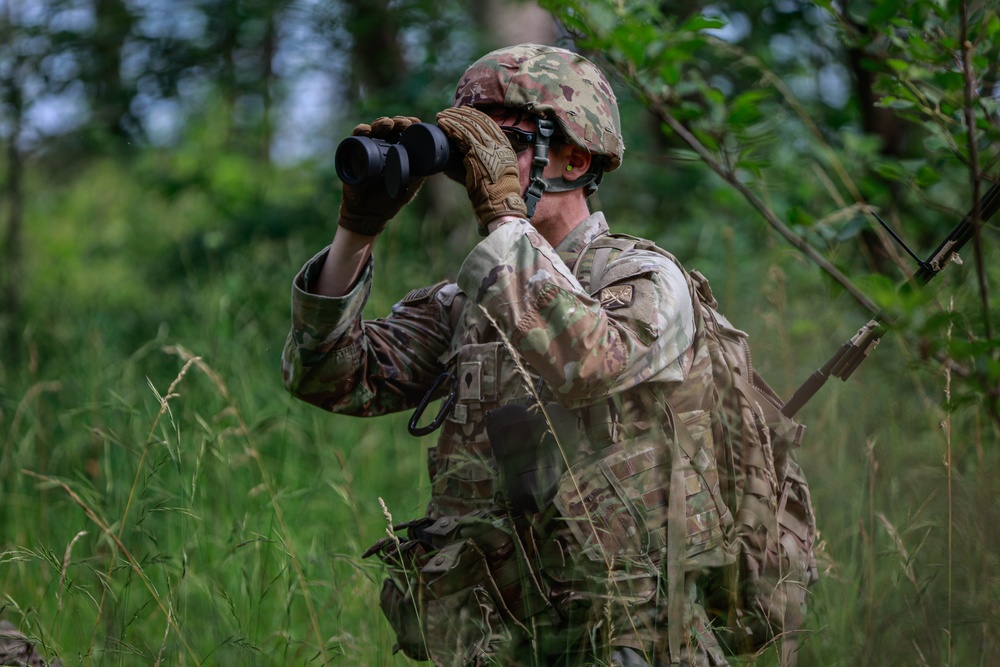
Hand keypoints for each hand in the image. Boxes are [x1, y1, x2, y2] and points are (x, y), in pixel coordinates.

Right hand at [338, 116, 424, 235]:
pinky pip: (355, 139)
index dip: (409, 124)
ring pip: (374, 129)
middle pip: (389, 127)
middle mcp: (381, 146)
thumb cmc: (389, 199)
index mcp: (396, 150)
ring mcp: (367, 148)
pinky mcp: (353, 154)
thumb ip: (419, 173)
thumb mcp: (409, 185)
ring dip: (381, 123)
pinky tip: (366, 130)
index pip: (402, 132)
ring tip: (389, 123)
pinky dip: (359, 132)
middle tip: (405, 123)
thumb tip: (435, 162)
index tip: (416, 122)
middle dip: (397, 121)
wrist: (369, 214)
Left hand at [435, 107, 526, 231]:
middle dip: (461, 114)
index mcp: (504, 147)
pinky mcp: (477, 151)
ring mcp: (489, 146)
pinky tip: (443, 123)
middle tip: (448, 112)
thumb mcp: (487, 176)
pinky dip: (451, 126)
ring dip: (453, 118)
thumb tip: (448, 167)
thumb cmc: (493, 194)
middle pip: (478, 120)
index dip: (475, 115)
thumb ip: (471, 168)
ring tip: (441, 115)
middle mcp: (498, 143)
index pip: (489, 124)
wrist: (499, 202)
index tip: (464, 112)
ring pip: (469, 124)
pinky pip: (462, 133)